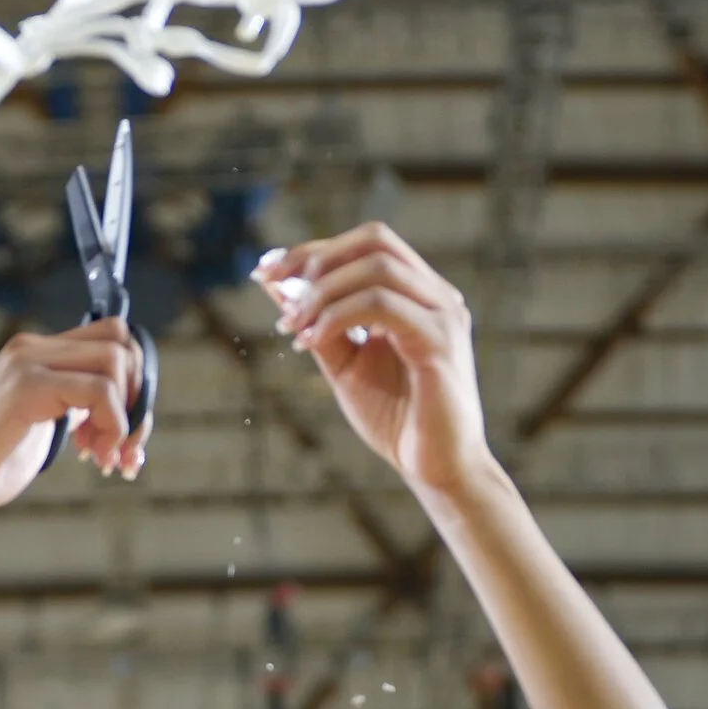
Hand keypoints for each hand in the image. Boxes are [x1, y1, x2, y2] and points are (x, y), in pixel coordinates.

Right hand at [0, 319, 151, 526]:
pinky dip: (112, 426)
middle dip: (139, 400)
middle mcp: (33, 348)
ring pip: (116, 362)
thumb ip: (77, 406)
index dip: (135, 384)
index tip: (125, 434)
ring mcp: (27, 363)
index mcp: (38, 353)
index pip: (113, 338)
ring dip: (126, 418)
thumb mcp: (45, 426)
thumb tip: (127, 407)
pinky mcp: (26, 388)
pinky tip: (94, 457)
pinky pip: (99, 391)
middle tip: (124, 450)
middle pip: (122, 344)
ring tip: (104, 457)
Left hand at [256, 223, 488, 495]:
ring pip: (377, 267)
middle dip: (316, 257)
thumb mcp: (343, 363)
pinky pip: (381, 305)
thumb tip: (274, 284)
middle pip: (375, 239)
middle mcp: (436, 296)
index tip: (264, 271)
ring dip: (322, 292)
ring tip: (291, 326)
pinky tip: (311, 341)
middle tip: (277, 291)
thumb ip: (317, 321)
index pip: (367, 244)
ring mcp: (442, 314)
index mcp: (417, 295)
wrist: (435, 469)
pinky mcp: (439, 341)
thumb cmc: (396, 418)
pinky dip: (337, 316)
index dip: (313, 250)